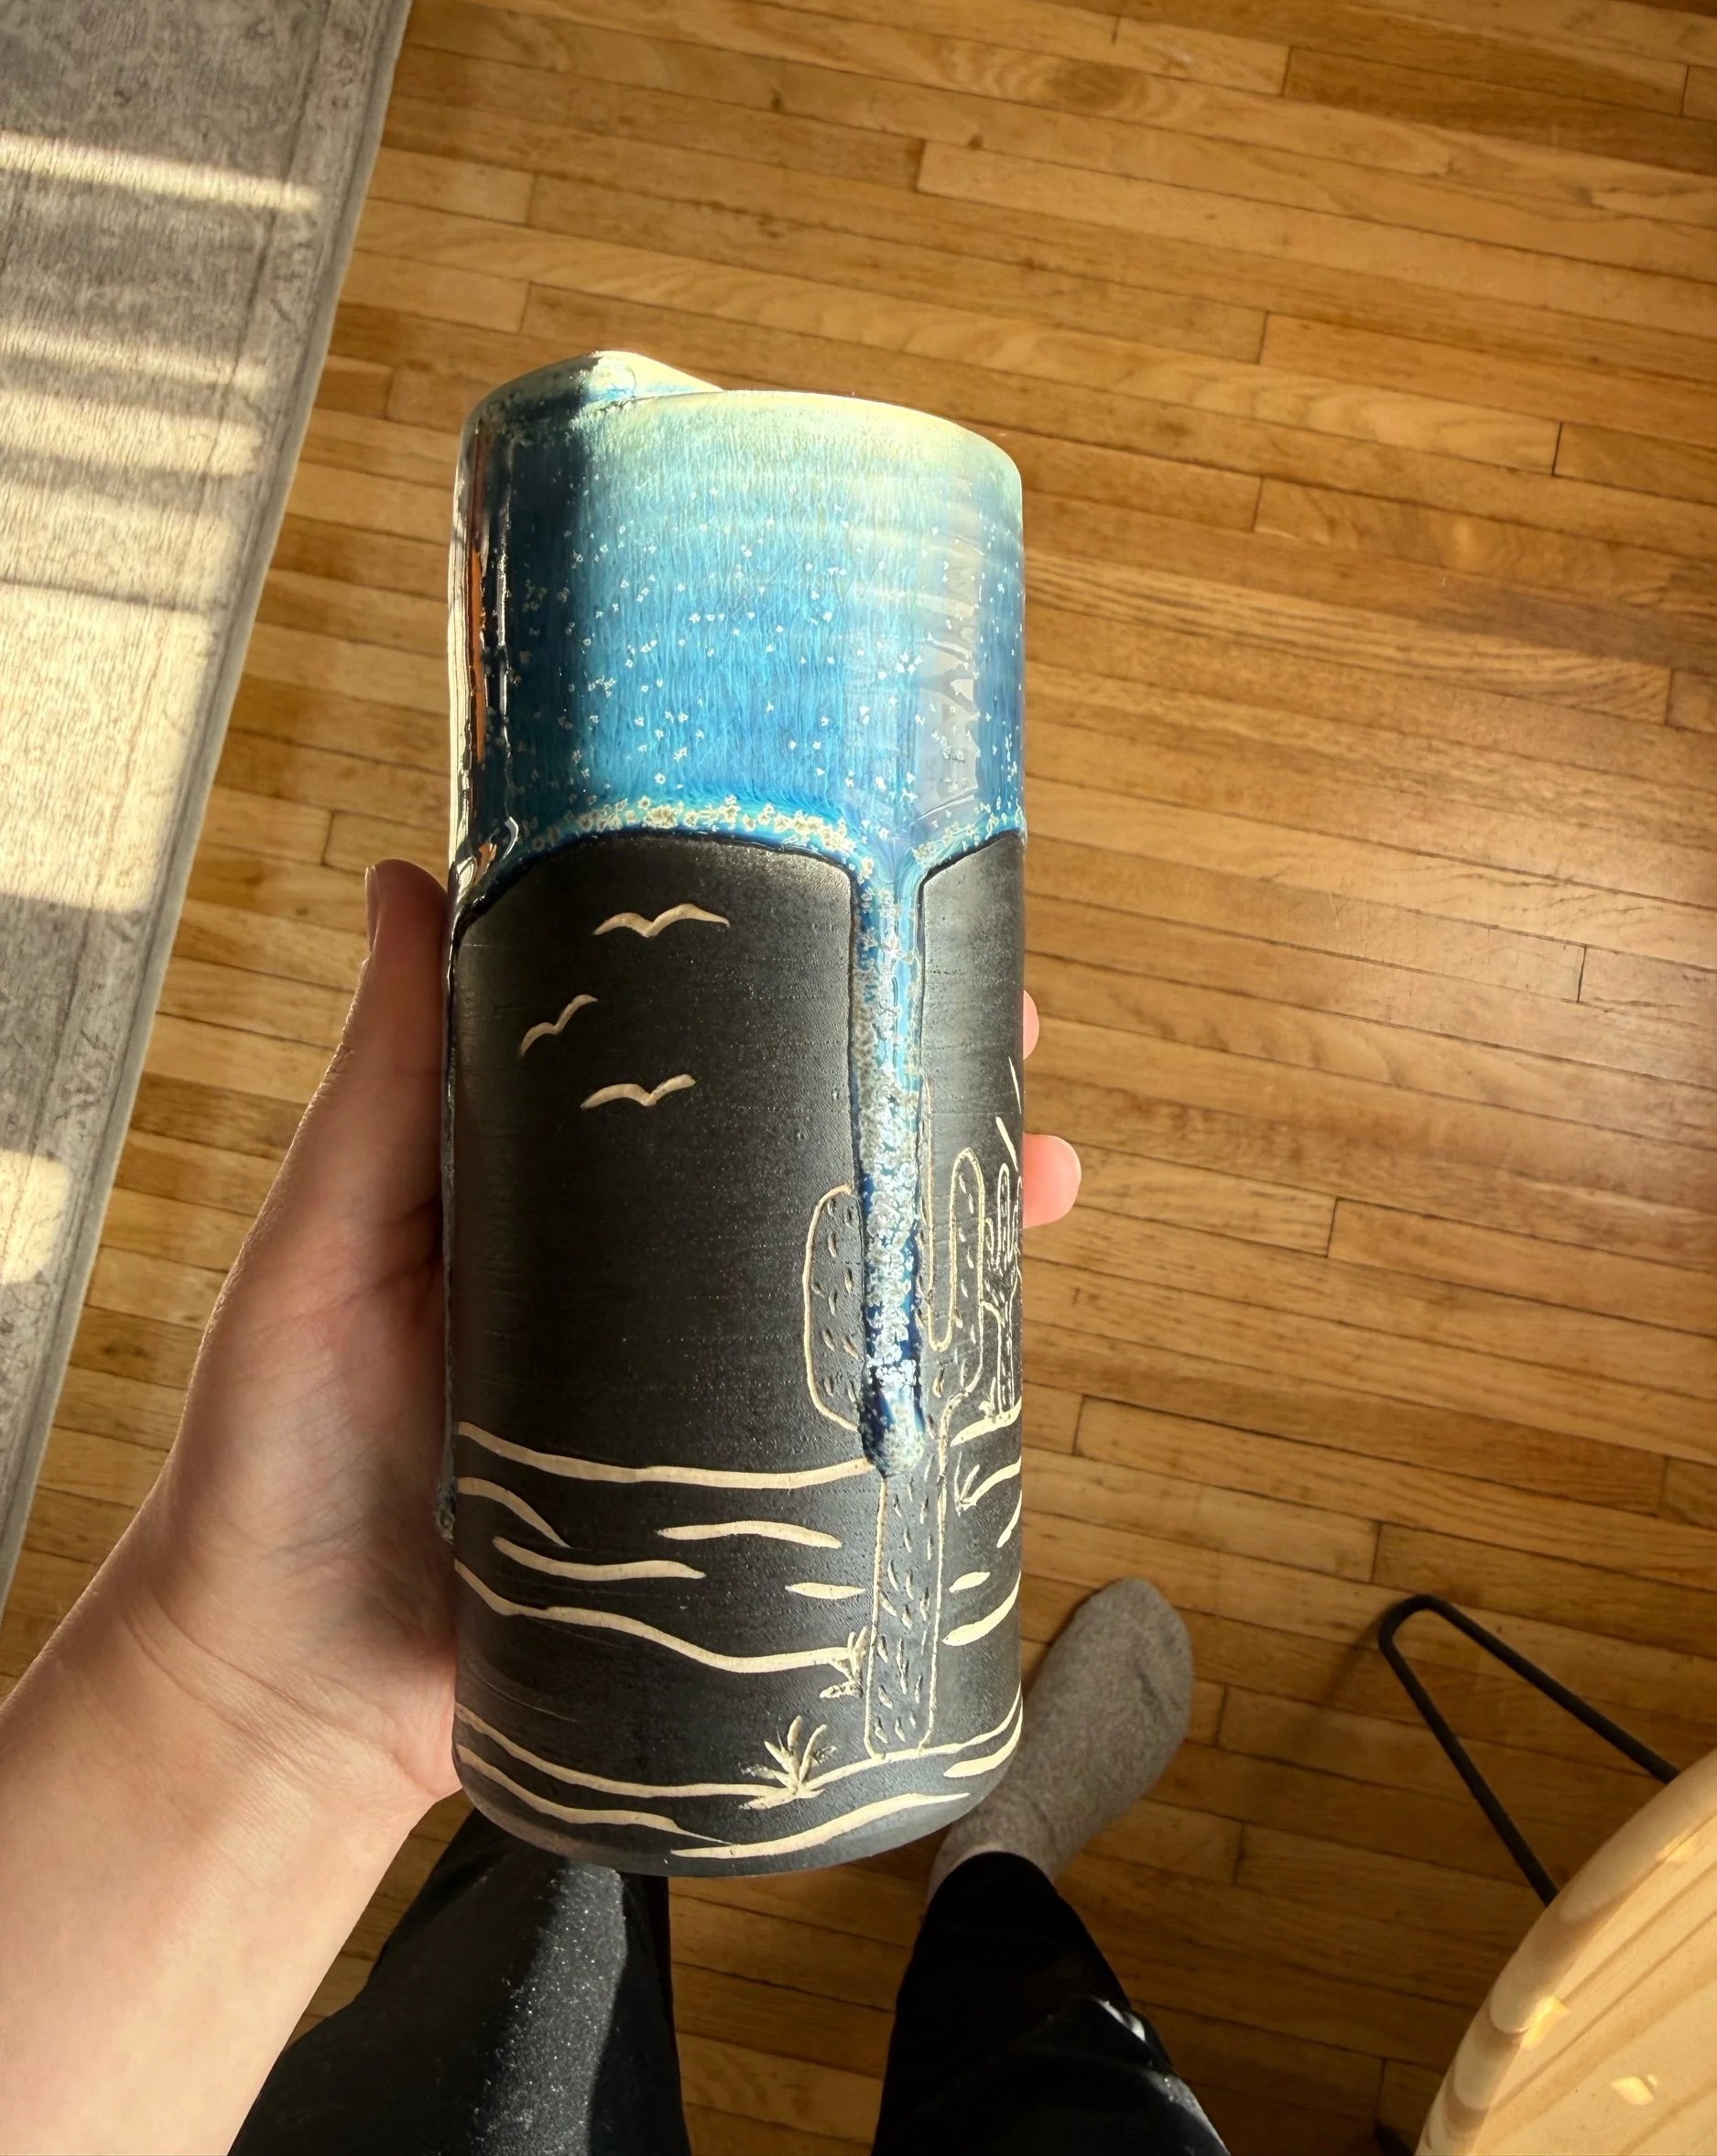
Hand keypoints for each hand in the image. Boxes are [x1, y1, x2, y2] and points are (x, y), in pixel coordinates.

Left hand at [118, 861, 1082, 1824]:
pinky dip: (920, 1391)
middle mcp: (636, 1285)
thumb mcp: (325, 1244)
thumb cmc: (273, 1457)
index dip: (786, 996)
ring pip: (839, 1292)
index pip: (691, 1073)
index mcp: (552, 1199)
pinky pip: (837, 1435)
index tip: (868, 922)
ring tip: (1041, 1179)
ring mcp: (689, 1395)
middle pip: (797, 1171)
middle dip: (909, 1103)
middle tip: (1009, 1043)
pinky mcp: (720, 1508)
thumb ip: (384, 1084)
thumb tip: (407, 880)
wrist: (287, 1698)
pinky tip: (985, 1350)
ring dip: (945, 1232)